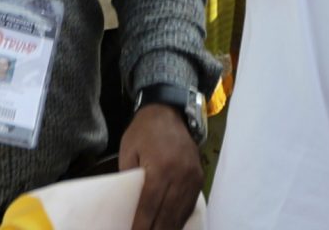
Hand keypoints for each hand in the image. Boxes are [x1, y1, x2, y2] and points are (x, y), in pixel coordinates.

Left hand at [118, 103, 202, 229]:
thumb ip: (130, 180)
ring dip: (168, 229)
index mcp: (160, 169)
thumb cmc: (144, 131)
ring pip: (180, 214)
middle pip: (167, 215)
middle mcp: (180, 176)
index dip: (141, 226)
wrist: (169, 111)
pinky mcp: (199, 179)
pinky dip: (179, 220)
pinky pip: (189, 205)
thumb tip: (129, 207)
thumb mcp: (128, 152)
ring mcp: (193, 178)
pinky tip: (170, 227)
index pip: (149, 207)